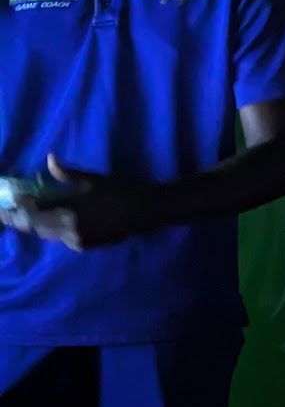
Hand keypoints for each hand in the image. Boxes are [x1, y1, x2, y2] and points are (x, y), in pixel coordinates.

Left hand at [10, 155, 153, 250]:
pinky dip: (52, 226)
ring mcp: (77, 241)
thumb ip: (67, 174)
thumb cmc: (123, 191)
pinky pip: (61, 236)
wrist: (148, 212)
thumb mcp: (94, 180)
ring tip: (28, 211)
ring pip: (47, 233)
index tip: (11, 198)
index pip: (33, 215)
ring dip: (36, 222)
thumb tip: (49, 160)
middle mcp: (70, 232)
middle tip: (9, 209)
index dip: (19, 208)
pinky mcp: (85, 245)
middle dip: (21, 218)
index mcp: (70, 214)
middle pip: (36, 228)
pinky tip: (52, 217)